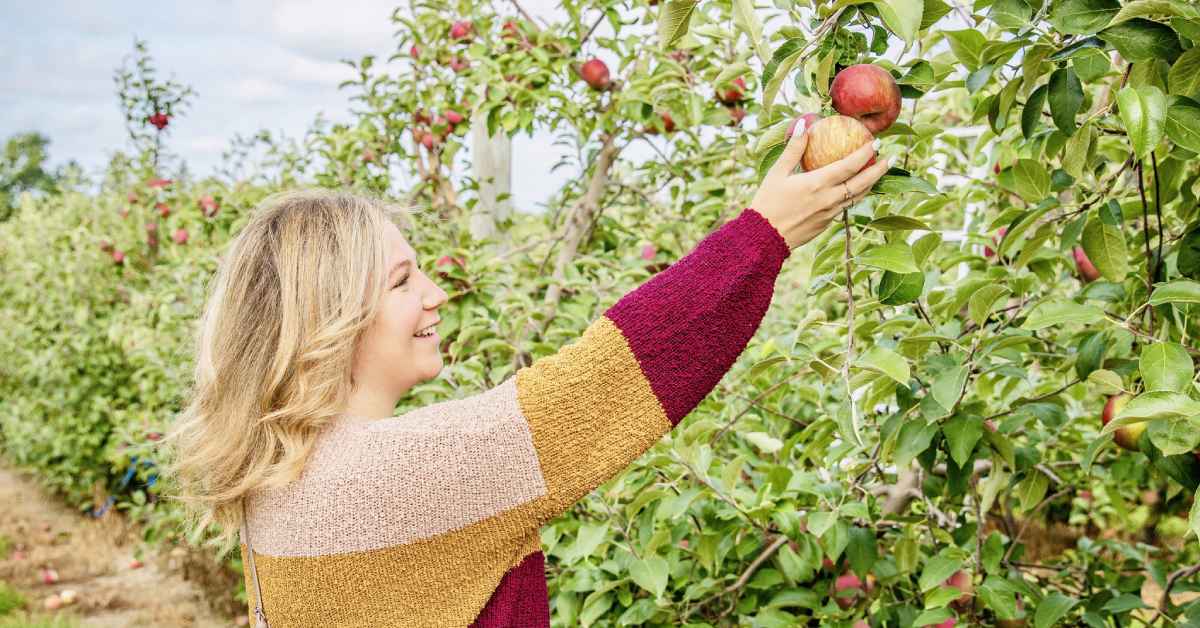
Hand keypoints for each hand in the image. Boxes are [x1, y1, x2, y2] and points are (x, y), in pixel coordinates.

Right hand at [749, 118, 890, 249]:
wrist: (764, 237)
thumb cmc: (767, 202)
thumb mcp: (777, 173)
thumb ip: (794, 149)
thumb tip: (803, 123)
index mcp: (817, 184)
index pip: (849, 166)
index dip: (865, 153)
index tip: (876, 142)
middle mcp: (828, 199)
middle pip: (862, 183)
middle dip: (879, 170)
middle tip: (890, 158)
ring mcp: (830, 214)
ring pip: (857, 197)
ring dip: (870, 184)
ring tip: (878, 173)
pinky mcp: (826, 224)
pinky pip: (845, 206)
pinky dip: (854, 195)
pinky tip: (854, 189)